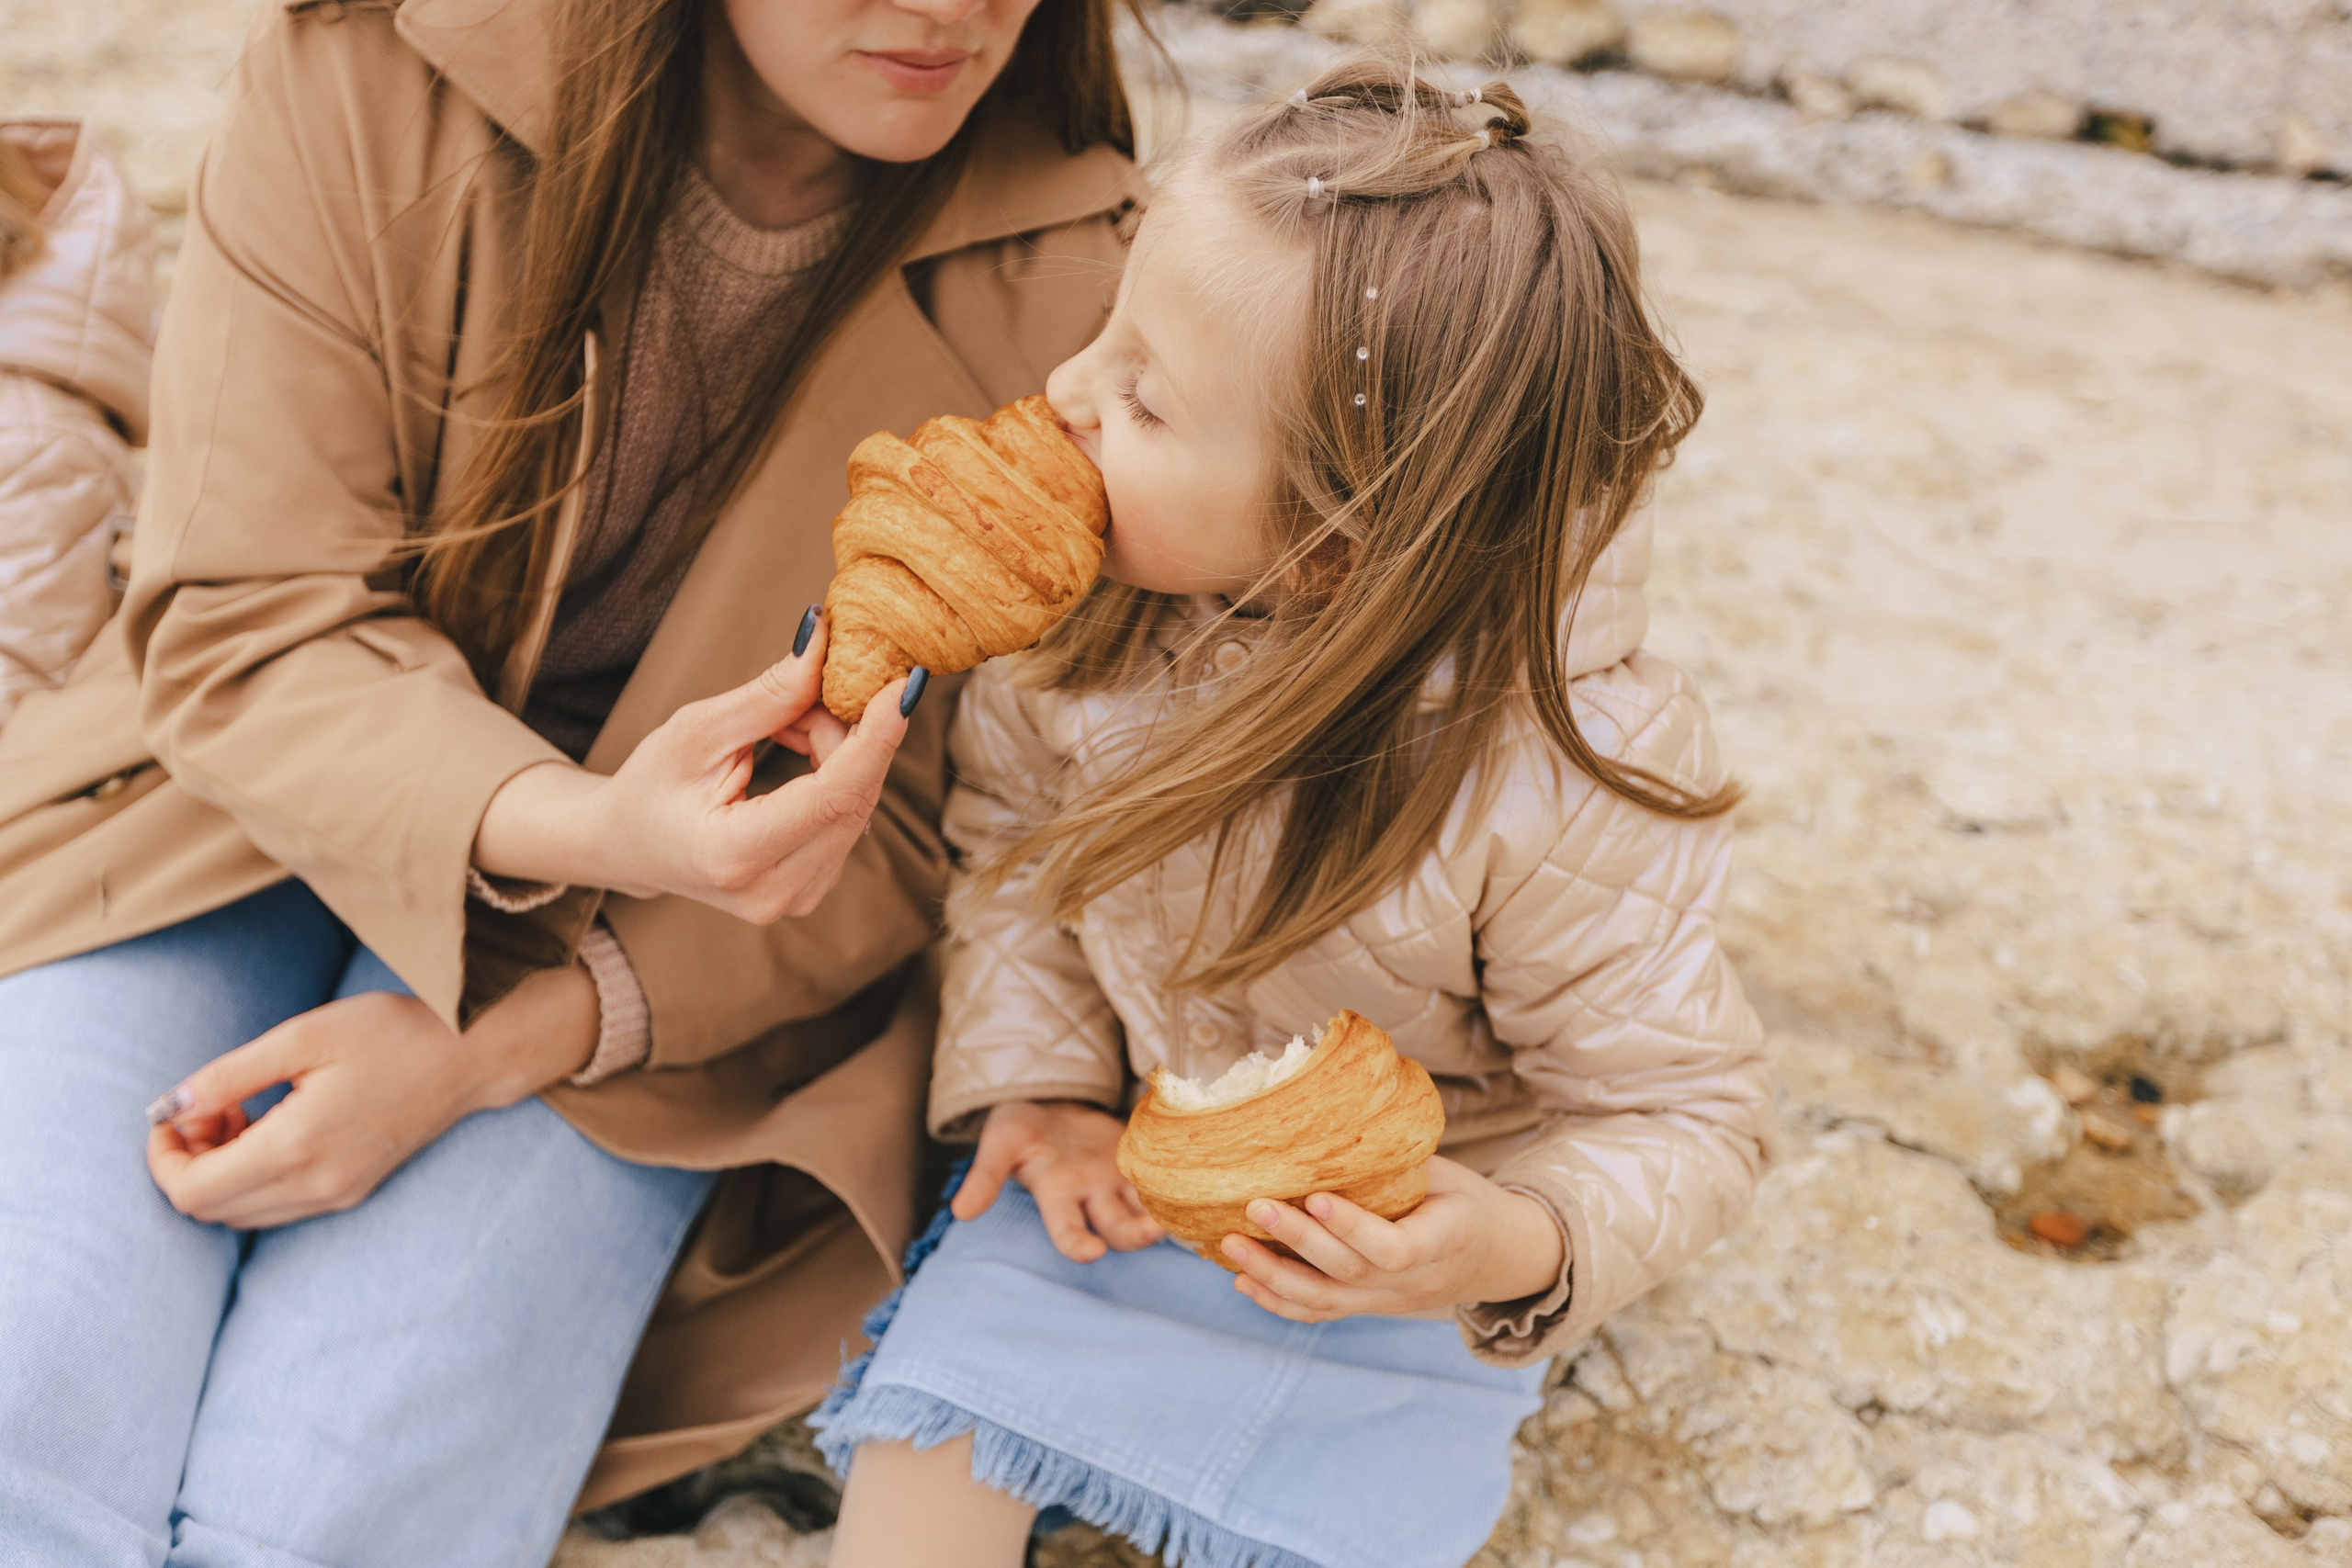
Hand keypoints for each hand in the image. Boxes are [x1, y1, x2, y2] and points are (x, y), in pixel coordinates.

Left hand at [145, 963, 597, 1229]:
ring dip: (218, 1171)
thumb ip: (228, 1076)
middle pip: (208, 1209)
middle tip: (213, 1104)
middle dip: (187, 1161)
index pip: (191, 1190)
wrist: (469, 1057)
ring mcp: (335, 1196)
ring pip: (238, 1214)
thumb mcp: (303, 1036)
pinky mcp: (349, 1193)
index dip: (162, 1156)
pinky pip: (274, 1207)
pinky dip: (252, 1177)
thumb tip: (170, 1107)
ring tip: (243, 1111)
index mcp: (296, 1147)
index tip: (172, 1112)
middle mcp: (313, 1186)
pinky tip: (274, 1126)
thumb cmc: (391, 1034)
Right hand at [474, 608, 922, 922]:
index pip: (832, 795)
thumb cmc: (652, 784)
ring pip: (858, 805)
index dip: (876, 738)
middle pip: (853, 796)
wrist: (629, 847)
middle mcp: (775, 892)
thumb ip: (769, 696)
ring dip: (839, 752)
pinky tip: (799, 755)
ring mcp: (798, 899)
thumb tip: (826, 643)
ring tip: (786, 727)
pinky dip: (837, 775)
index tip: (903, 687)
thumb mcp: (698, 731)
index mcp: (735, 857)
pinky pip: (850, 818)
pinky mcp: (813, 890)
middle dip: (847, 732)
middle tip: (810, 690)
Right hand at [951, 1100, 1161, 1262]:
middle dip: (1132, 1234)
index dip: (1077, 1244)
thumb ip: (984, 1176)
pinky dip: (1179, 1186)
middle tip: (1152, 1232)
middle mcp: (1092, 1197)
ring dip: (1162, 1216)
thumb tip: (960, 1213)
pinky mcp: (1140, 1162)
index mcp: (1057, 1196)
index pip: (1066, 1230)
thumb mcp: (1000, 1141)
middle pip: (1116, 1228)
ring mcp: (1119, 1182)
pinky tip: (1200, 1183)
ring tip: (1181, 1215)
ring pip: (1145, 1210)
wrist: (1051, 1102)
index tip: (1090, 1253)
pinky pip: (1163, 1180)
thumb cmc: (1021, 1127)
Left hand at [1221, 1155, 1566, 1321]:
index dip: (1353, 1227)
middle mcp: (1414, 1282)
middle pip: (1349, 1272)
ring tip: (1231, 1245)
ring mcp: (1388, 1302)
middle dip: (1297, 1241)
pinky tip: (1242, 1281)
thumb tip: (1332, 1121)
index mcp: (1445, 1241)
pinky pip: (1320, 1312)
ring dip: (1273, 1274)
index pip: (1395, 1247)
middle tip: (1255, 1206)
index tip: (1315, 1196)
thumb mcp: (1446, 1174)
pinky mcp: (1367, 1307)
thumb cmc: (1463, 1201)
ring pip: (1327, 1300)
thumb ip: (1398, 1164)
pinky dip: (1278, 1300)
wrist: (1496, 1257)